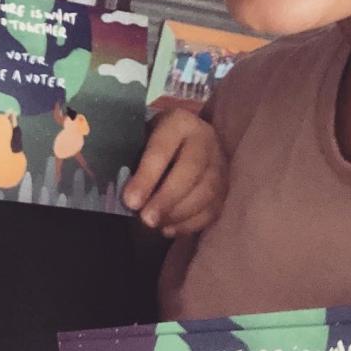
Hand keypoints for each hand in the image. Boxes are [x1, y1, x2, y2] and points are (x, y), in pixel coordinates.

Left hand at [122, 104, 226, 237]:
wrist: (182, 138)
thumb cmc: (152, 138)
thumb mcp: (140, 137)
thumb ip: (132, 159)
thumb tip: (123, 194)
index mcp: (179, 121)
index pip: (163, 148)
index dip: (147, 177)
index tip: (131, 201)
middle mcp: (205, 139)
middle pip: (191, 171)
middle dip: (167, 199)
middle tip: (146, 220)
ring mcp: (220, 163)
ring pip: (206, 192)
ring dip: (179, 214)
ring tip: (155, 226)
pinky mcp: (226, 186)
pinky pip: (212, 209)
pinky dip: (190, 223)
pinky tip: (169, 229)